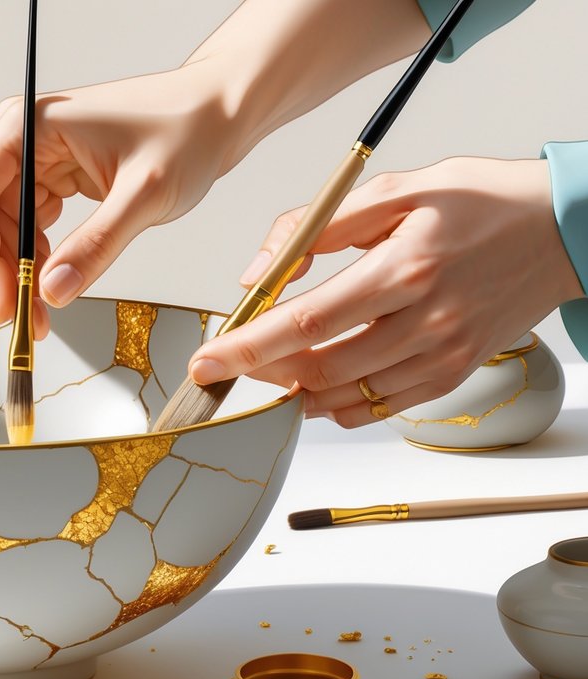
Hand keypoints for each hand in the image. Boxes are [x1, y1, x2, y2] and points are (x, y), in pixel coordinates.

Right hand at [0, 66, 235, 336]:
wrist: (220, 113)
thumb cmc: (190, 128)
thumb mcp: (144, 194)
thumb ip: (96, 245)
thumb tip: (51, 291)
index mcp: (32, 126)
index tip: (5, 298)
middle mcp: (26, 137)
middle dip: (1, 272)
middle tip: (26, 318)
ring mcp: (39, 157)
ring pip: (4, 227)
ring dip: (18, 272)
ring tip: (43, 309)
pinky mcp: (55, 175)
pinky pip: (29, 225)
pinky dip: (38, 259)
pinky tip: (56, 278)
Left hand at [188, 157, 585, 426]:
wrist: (564, 229)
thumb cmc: (483, 201)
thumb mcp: (397, 189)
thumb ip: (318, 226)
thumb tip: (259, 271)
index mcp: (405, 267)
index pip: (305, 321)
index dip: (248, 347)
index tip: (208, 360)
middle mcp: (425, 319)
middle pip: (320, 367)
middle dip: (261, 372)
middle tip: (228, 364)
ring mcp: (443, 353)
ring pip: (347, 395)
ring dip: (294, 391)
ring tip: (266, 373)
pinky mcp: (454, 373)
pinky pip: (382, 407)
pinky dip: (339, 405)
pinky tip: (315, 388)